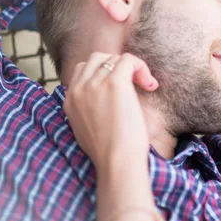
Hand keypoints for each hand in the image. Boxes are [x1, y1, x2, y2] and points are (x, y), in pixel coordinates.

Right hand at [63, 52, 158, 170]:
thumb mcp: (89, 130)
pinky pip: (129, 60)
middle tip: (135, 85)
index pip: (83, 69)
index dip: (105, 73)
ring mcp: (95, 84)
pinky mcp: (114, 83)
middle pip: (97, 59)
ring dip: (132, 68)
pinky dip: (142, 68)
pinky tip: (150, 85)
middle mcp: (80, 89)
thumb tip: (108, 101)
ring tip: (145, 85)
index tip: (123, 90)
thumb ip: (90, 111)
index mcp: (70, 100)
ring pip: (114, 58)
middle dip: (118, 67)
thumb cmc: (111, 153)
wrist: (116, 161)